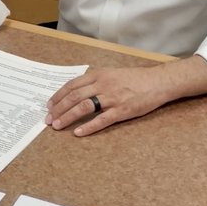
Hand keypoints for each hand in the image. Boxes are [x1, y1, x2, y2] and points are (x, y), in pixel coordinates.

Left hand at [45, 66, 170, 135]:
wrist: (158, 82)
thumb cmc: (136, 78)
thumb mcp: (112, 73)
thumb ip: (96, 80)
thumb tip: (78, 91)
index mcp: (99, 74)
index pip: (72, 85)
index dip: (58, 96)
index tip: (49, 105)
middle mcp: (103, 85)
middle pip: (74, 97)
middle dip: (58, 108)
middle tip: (48, 119)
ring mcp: (112, 98)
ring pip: (84, 107)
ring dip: (68, 117)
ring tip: (57, 126)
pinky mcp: (122, 111)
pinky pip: (101, 120)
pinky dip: (88, 127)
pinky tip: (78, 132)